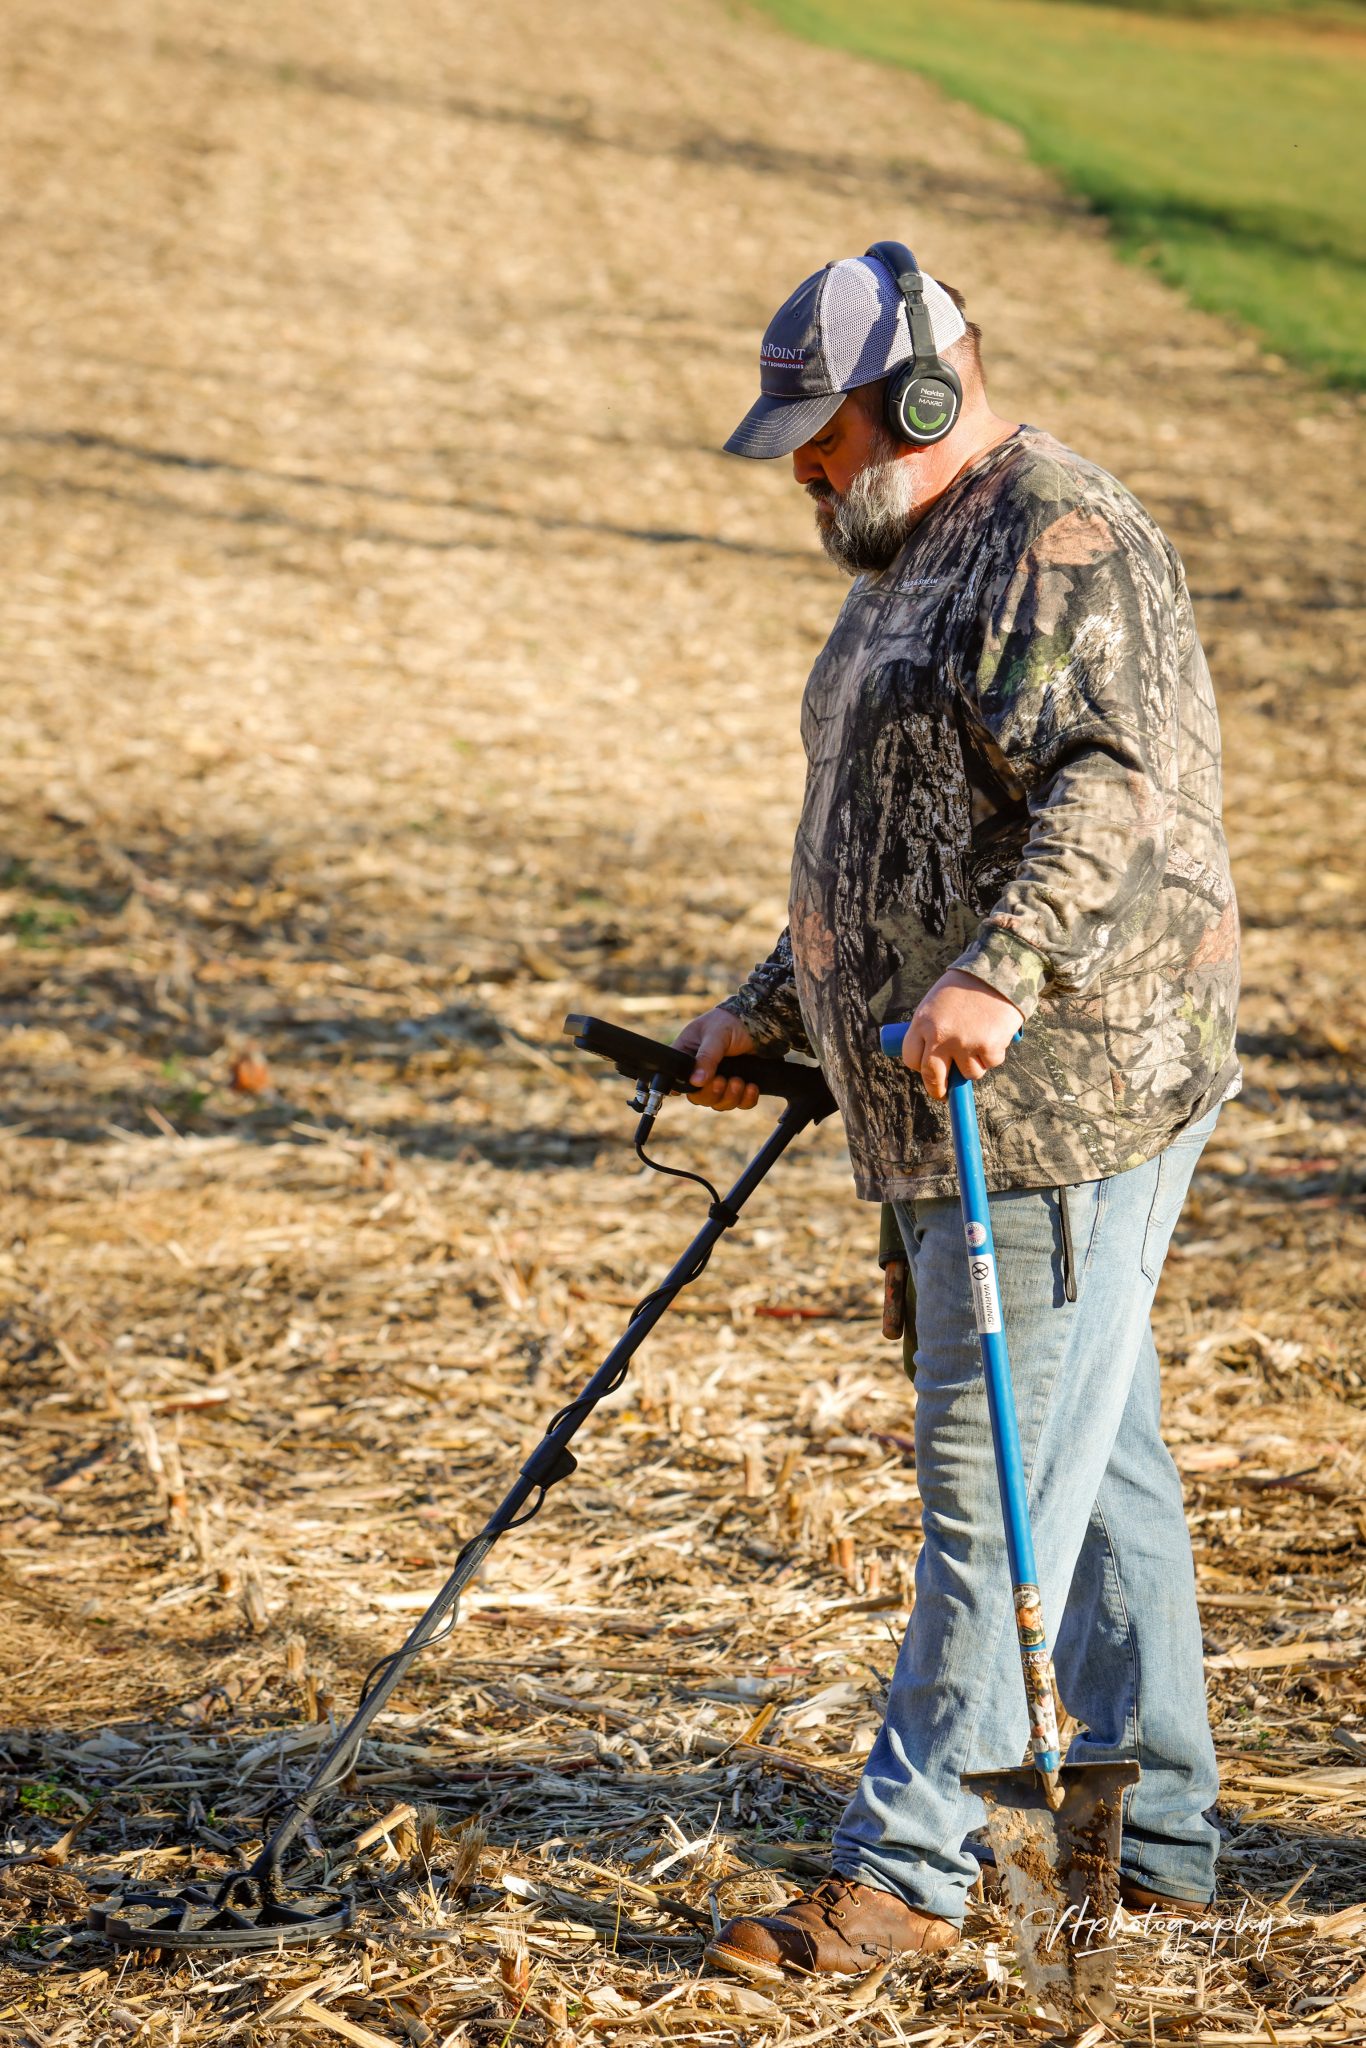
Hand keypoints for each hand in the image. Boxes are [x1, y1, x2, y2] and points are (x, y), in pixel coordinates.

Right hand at [674, 1007, 759, 1111]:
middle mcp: (700, 1073)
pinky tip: (751, 1087)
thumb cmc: (729, 1022)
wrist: (757, 1022)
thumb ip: (706, 1057)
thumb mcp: (716, 1036)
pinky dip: (746, 1100)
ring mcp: (719, 1081)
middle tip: (722, 1081)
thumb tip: (696, 1081)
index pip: (676, 1081)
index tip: (697, 1087)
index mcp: (686, 1058)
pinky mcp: (738, 1087)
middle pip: (698, 1098)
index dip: (684, 1090)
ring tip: (738, 1081)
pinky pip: (740, 1104)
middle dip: (712, 1093)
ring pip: (719, 1103)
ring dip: (730, 1097)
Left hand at [898, 969, 1022, 1100]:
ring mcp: (965, 1044)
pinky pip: (991, 1063)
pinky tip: (994, 1032)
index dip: (920, 1068)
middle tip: (943, 1093)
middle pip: (933, 1077)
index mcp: (922, 1023)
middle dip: (938, 1089)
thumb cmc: (965, 986)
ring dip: (975, 1063)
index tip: (927, 1072)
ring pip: (969, 1073)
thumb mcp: (936, 1002)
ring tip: (979, 1038)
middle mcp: (941, 1037)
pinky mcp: (989, 1047)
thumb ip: (931, 1029)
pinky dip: (994, 1053)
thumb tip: (933, 1060)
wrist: (998, 969)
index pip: (912, 1059)